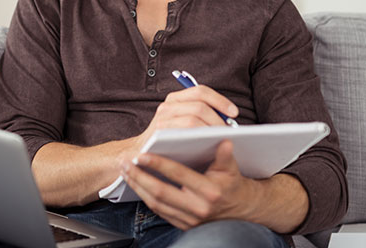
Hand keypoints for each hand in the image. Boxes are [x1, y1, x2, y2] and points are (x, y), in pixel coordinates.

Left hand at [121, 140, 253, 229]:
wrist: (240, 210)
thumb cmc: (232, 184)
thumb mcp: (232, 168)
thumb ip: (225, 155)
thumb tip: (225, 140)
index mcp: (210, 191)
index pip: (178, 175)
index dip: (158, 164)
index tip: (141, 154)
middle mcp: (198, 208)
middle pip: (160, 192)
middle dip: (139, 176)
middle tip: (125, 162)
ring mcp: (189, 219)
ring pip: (156, 204)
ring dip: (137, 186)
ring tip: (125, 171)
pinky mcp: (183, 225)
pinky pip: (158, 211)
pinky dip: (144, 197)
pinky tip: (136, 183)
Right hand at [130, 85, 238, 154]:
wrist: (141, 154)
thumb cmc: (171, 140)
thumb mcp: (184, 122)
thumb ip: (201, 115)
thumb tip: (230, 119)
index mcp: (175, 99)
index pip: (200, 91)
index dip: (220, 100)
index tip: (234, 113)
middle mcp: (167, 106)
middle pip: (199, 106)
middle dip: (218, 119)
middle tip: (229, 133)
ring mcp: (161, 120)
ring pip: (193, 120)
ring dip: (210, 130)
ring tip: (221, 140)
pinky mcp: (158, 135)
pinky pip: (183, 134)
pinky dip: (198, 139)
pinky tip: (208, 147)